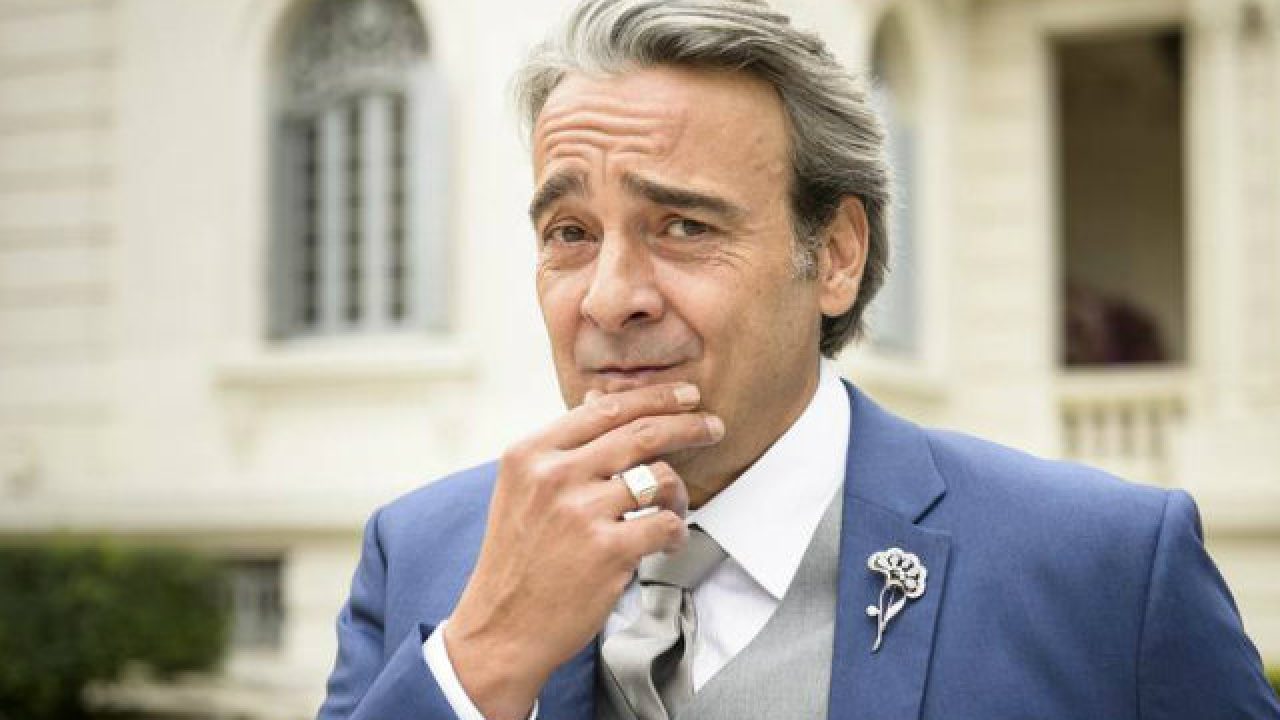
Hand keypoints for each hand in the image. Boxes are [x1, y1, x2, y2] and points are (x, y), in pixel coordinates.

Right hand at [443, 382, 723, 719]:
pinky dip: (676, 532)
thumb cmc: (518, 557)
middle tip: (714, 426)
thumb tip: (598, 399)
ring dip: (678, 493)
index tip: (685, 396)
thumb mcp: (523, 489)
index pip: (605, 409)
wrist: (501, 627)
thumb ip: (563, 448)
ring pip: (660, 478)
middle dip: (688, 425)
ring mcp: (581, 513)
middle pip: (642, 433)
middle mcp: (554, 476)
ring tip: (673, 508)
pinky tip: (667, 541)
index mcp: (531, 453)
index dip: (654, 397)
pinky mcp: (607, 551)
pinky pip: (666, 525)